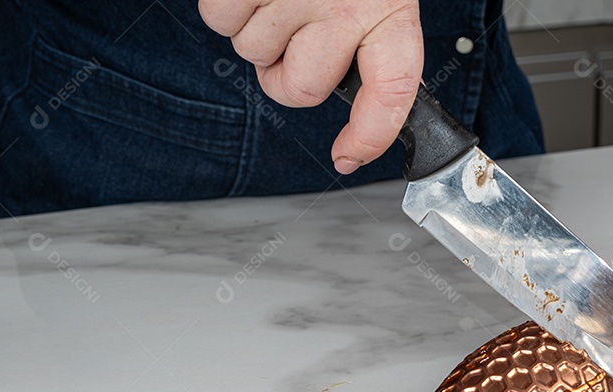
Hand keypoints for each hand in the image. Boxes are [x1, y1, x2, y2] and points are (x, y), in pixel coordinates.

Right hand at [198, 0, 421, 172]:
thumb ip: (369, 45)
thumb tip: (360, 114)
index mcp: (387, 8)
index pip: (392, 89)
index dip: (371, 134)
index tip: (349, 155)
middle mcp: (345, 3)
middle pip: (298, 88)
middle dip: (285, 73)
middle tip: (293, 38)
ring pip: (252, 54)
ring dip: (256, 28)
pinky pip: (220, 20)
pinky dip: (227, 4)